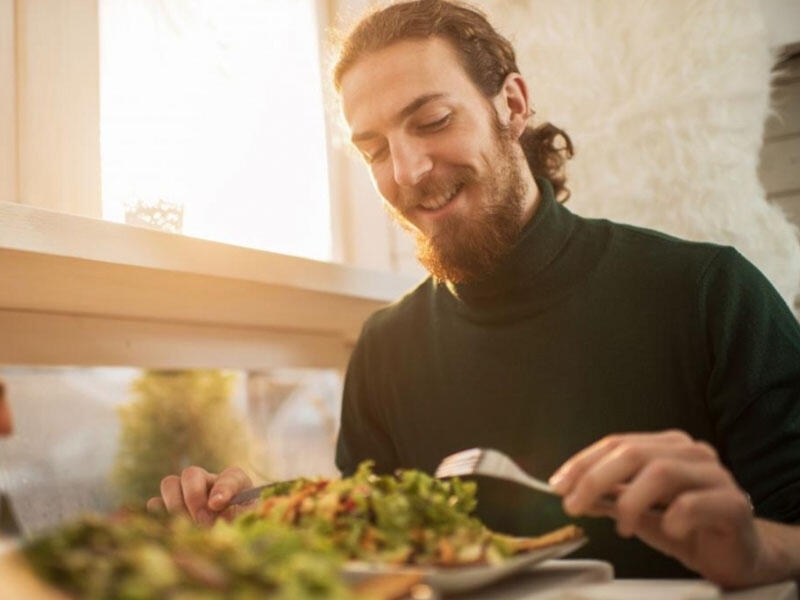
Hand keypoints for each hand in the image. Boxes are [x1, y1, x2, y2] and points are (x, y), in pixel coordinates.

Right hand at [146, 465, 252, 525]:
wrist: (226, 548)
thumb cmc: (238, 533)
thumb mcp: (247, 523)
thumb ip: (240, 515)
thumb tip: (215, 507)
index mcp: (234, 485)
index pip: (230, 478)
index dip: (223, 489)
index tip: (217, 505)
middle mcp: (208, 484)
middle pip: (191, 473)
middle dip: (194, 497)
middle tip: (202, 521)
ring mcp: (186, 494)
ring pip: (170, 484)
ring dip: (175, 505)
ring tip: (185, 526)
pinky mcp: (168, 510)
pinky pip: (154, 505)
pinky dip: (158, 516)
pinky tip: (170, 531)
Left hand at [548, 430, 782, 587]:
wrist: (739, 556)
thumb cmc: (686, 527)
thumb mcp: (637, 512)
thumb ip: (606, 498)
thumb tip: (568, 491)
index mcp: (666, 446)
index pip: (616, 444)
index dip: (583, 463)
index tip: (557, 485)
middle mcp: (691, 453)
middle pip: (634, 453)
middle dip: (595, 478)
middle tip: (573, 505)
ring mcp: (715, 475)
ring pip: (662, 472)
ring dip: (630, 500)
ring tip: (621, 526)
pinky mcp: (735, 504)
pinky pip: (694, 503)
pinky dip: (672, 517)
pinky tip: (668, 531)